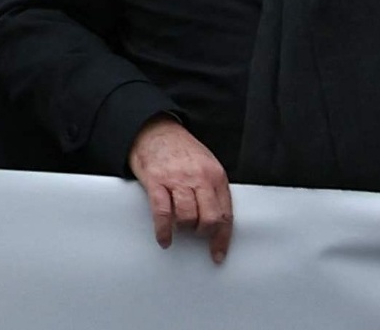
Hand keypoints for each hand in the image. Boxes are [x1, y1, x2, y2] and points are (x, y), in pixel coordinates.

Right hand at [127, 118, 232, 262]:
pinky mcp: (156, 180)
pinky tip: (164, 238)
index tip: (217, 253)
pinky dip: (163, 230)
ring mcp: (177, 179)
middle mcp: (199, 177)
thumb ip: (213, 189)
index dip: (222, 238)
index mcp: (216, 175)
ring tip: (179, 228)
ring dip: (184, 229)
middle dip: (203, 233)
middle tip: (196, 234)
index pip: (226, 214)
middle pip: (210, 219)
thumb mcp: (206, 164)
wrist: (153, 127)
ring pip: (188, 217)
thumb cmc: (179, 148)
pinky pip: (162, 212)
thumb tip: (217, 219)